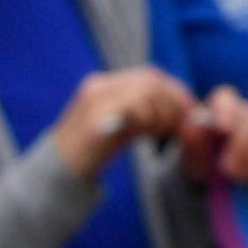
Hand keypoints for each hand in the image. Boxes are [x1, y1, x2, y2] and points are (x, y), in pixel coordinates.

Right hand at [47, 66, 199, 176]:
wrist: (57, 172)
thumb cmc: (94, 152)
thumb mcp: (124, 128)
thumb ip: (148, 116)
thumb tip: (185, 116)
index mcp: (107, 84)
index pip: (150, 76)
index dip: (175, 92)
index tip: (190, 113)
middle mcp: (100, 85)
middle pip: (151, 80)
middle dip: (174, 102)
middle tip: (179, 125)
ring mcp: (95, 98)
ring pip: (145, 90)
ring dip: (163, 111)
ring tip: (160, 131)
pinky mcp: (93, 117)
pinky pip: (132, 105)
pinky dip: (148, 117)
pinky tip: (148, 132)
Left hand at [189, 90, 247, 184]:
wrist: (216, 172)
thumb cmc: (202, 158)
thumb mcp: (191, 153)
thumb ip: (193, 140)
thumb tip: (193, 126)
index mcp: (221, 104)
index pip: (226, 99)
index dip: (227, 111)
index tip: (223, 129)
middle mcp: (245, 109)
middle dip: (241, 146)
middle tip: (228, 170)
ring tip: (241, 178)